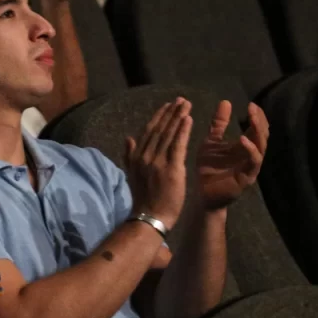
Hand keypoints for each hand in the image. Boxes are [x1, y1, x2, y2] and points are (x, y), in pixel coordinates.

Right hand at [124, 98, 192, 228]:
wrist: (149, 217)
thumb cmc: (144, 198)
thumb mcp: (132, 174)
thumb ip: (130, 155)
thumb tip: (128, 137)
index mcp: (136, 156)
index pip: (148, 131)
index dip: (159, 117)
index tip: (168, 105)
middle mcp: (145, 155)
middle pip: (159, 129)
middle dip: (170, 113)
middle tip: (181, 100)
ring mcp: (157, 161)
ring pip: (168, 134)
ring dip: (178, 117)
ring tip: (186, 105)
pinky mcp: (171, 168)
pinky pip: (177, 145)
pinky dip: (183, 131)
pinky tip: (188, 119)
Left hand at [197, 101, 268, 208]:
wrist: (201, 194)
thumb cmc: (208, 168)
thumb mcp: (211, 142)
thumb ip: (218, 124)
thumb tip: (225, 101)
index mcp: (244, 147)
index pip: (256, 129)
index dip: (257, 116)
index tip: (251, 104)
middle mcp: (250, 156)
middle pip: (262, 136)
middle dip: (260, 121)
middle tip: (254, 108)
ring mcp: (250, 167)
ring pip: (261, 148)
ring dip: (258, 133)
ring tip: (253, 119)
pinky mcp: (246, 178)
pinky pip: (253, 163)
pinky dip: (250, 150)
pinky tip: (242, 140)